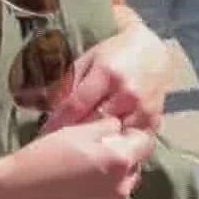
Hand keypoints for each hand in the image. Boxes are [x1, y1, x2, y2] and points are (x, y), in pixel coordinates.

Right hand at [0, 117, 154, 198]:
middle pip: (133, 169)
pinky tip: (70, 198)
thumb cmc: (40, 158)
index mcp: (121, 161)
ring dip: (108, 184)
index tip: (114, 137)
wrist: (9, 198)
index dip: (131, 136)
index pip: (145, 143)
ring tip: (79, 179)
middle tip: (91, 157)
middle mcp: (122, 190)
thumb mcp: (74, 131)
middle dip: (121, 161)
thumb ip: (106, 126)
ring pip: (119, 192)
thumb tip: (120, 128)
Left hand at [40, 20, 171, 134]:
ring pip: (112, 137)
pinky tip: (105, 146)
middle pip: (93, 124)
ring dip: (96, 143)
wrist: (152, 50)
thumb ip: (70, 83)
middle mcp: (127, 92)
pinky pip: (129, 140)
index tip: (44, 133)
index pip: (76, 106)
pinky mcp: (153, 119)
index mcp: (108, 74)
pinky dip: (116, 145)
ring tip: (82, 148)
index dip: (57, 122)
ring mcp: (143, 108)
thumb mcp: (88, 60)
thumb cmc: (115, 54)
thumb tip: (48, 109)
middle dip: (74, 135)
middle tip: (59, 143)